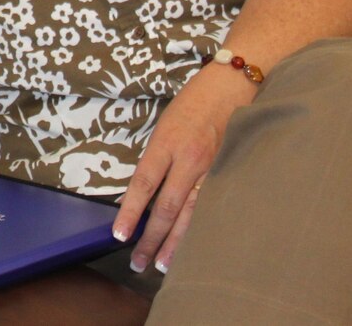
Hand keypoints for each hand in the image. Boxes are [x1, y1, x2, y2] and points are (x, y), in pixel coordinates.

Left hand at [114, 63, 257, 272]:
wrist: (232, 86)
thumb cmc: (192, 104)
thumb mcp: (163, 126)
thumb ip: (155, 159)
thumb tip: (143, 192)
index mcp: (167, 144)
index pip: (143, 184)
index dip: (130, 212)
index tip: (119, 234)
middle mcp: (189, 160)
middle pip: (167, 208)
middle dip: (151, 239)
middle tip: (137, 262)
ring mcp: (213, 170)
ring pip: (192, 215)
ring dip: (175, 243)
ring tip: (162, 265)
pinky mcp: (230, 174)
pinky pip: (212, 208)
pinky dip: (201, 230)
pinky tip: (194, 248)